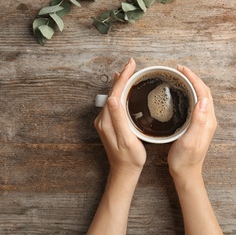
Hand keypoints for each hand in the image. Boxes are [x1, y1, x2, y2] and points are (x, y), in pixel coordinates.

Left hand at [94, 58, 145, 177]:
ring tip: (129, 72)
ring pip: (113, 96)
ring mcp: (105, 121)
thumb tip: (113, 97)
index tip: (131, 65)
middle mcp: (103, 119)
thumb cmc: (130, 157)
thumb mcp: (127, 139)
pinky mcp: (109, 124)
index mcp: (107, 120)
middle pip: (113, 92)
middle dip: (122, 76)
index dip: (123, 77)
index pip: (115, 92)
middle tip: (132, 64)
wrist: (124, 171)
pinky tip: (124, 89)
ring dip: (121, 83)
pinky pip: (114, 103)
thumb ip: (119, 118)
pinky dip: (120, 92)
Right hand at [167, 65, 221, 234]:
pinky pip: (196, 103)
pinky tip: (181, 93)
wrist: (186, 173)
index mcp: (207, 121)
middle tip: (179, 70)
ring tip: (180, 77)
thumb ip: (198, 121)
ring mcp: (204, 122)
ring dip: (192, 84)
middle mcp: (208, 119)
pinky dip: (190, 93)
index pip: (203, 92)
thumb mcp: (190, 140)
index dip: (193, 78)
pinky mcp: (198, 125)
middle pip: (204, 92)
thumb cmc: (185, 159)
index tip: (181, 69)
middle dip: (193, 78)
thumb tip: (203, 100)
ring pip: (201, 96)